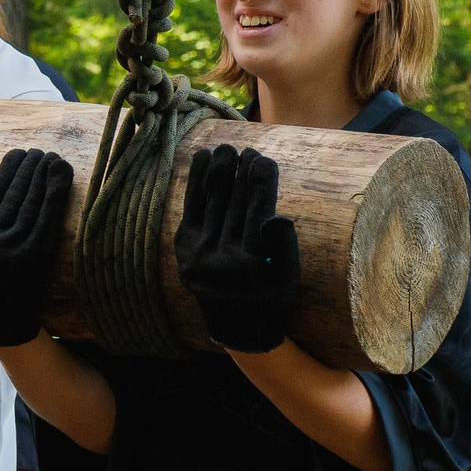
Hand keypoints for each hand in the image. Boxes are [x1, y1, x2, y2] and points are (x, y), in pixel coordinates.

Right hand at [0, 148, 74, 346]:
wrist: (0, 318)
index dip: (6, 170)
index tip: (18, 153)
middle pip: (12, 193)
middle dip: (27, 168)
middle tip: (38, 151)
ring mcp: (13, 246)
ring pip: (30, 201)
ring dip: (42, 175)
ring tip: (51, 157)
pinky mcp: (35, 255)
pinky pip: (46, 217)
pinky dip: (54, 193)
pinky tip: (60, 175)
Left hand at [175, 144, 302, 353]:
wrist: (233, 321)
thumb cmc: (269, 295)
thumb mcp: (287, 278)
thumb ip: (285, 248)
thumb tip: (278, 217)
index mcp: (250, 266)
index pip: (256, 214)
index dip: (259, 184)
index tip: (265, 159)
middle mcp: (220, 259)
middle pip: (233, 204)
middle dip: (241, 174)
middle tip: (249, 150)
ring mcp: (197, 252)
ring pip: (211, 201)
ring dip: (219, 172)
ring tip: (228, 148)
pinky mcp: (182, 246)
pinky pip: (191, 205)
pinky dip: (196, 180)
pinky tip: (203, 156)